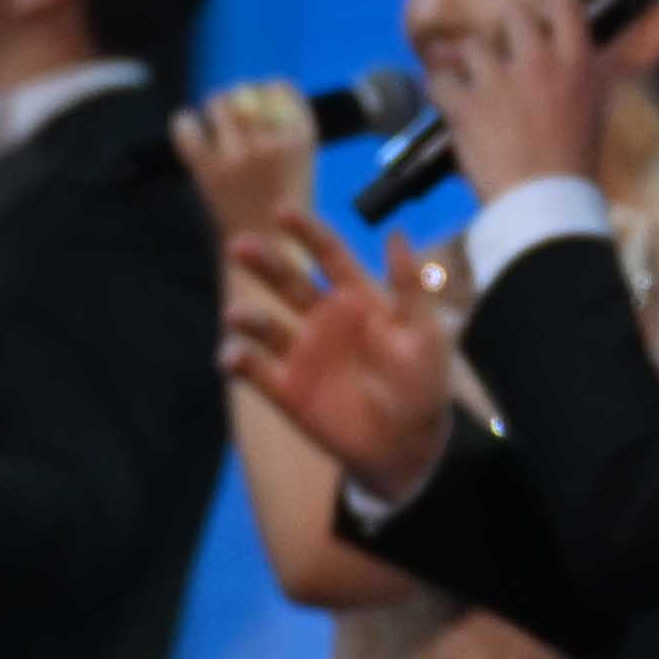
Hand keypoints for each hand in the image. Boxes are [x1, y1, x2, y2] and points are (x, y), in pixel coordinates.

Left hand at [170, 81, 321, 248]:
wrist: (267, 253)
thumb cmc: (287, 210)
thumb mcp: (304, 164)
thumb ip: (286, 129)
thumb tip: (261, 93)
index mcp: (301, 142)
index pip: (281, 90)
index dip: (271, 89)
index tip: (267, 94)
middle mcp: (270, 145)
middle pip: (247, 93)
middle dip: (241, 97)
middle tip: (237, 110)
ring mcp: (238, 157)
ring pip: (218, 104)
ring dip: (216, 107)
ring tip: (217, 117)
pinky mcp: (208, 171)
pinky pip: (187, 128)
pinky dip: (185, 124)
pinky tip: (190, 128)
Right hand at [221, 208, 455, 493]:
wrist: (411, 447)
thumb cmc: (424, 385)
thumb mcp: (425, 333)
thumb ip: (409, 286)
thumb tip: (396, 232)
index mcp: (358, 299)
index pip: (329, 256)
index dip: (307, 232)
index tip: (282, 211)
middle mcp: (323, 319)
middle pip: (288, 282)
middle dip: (264, 263)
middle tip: (240, 245)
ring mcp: (301, 353)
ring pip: (265, 326)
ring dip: (248, 318)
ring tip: (236, 316)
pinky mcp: (286, 389)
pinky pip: (255, 371)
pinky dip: (238, 362)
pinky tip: (232, 358)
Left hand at [425, 0, 620, 204]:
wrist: (546, 206)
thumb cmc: (575, 165)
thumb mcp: (596, 110)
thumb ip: (588, 73)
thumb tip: (585, 51)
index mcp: (577, 63)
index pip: (563, 1)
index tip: (541, 1)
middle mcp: (538, 63)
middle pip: (513, 14)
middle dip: (506, 31)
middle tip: (506, 54)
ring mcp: (498, 82)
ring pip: (471, 47)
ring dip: (471, 66)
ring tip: (480, 91)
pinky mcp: (465, 105)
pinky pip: (439, 80)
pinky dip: (442, 93)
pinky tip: (452, 106)